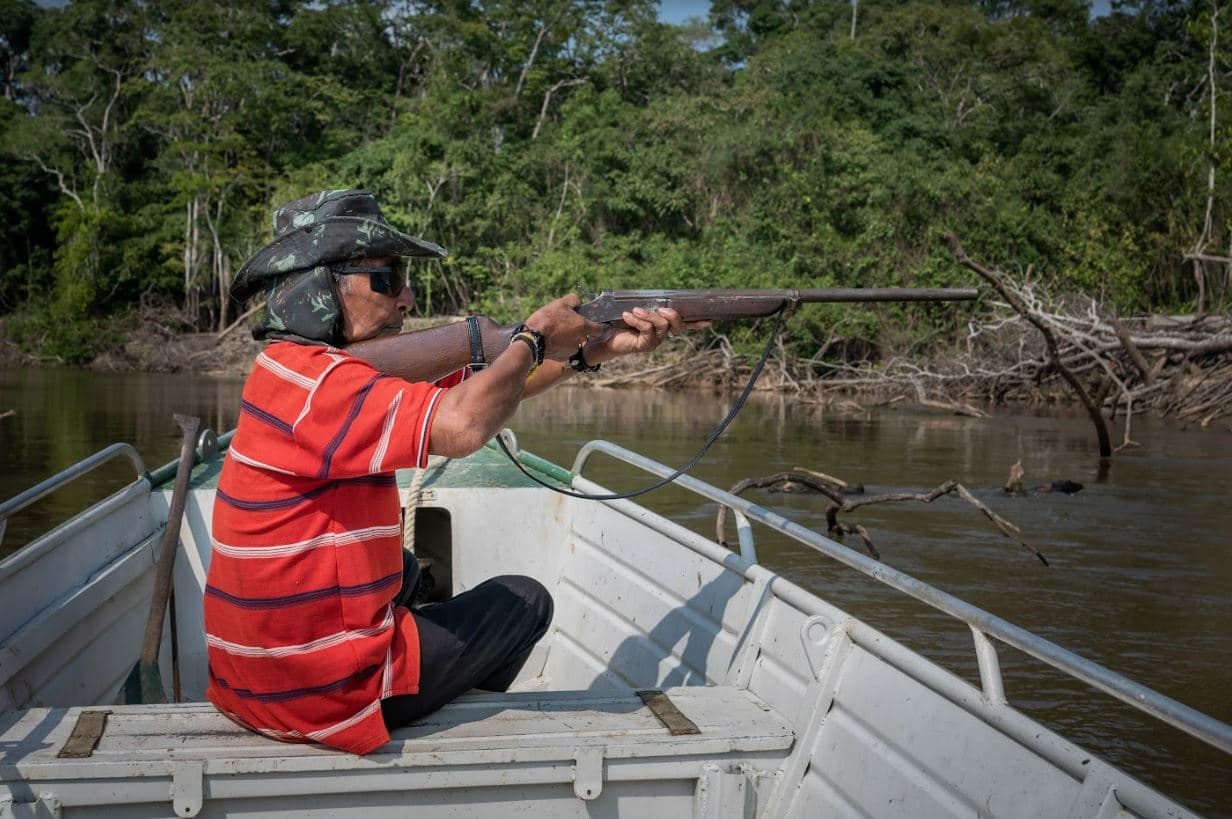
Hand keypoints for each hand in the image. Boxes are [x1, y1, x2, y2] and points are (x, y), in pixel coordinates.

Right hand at [524, 294, 604, 360]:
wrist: (531, 340)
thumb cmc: (547, 320)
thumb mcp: (561, 303)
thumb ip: (574, 300)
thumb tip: (579, 302)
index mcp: (583, 327)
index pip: (600, 329)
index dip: (597, 324)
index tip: (590, 320)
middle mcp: (580, 340)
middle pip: (584, 334)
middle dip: (577, 328)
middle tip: (565, 322)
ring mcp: (572, 350)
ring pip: (574, 341)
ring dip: (568, 337)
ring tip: (555, 331)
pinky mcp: (563, 357)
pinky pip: (564, 349)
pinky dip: (560, 345)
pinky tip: (550, 339)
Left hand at [586, 307, 709, 359]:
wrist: (604, 336)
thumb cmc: (619, 321)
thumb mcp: (635, 310)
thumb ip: (647, 305)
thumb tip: (652, 297)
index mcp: (662, 325)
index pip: (684, 324)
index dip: (697, 322)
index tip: (709, 319)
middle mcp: (662, 334)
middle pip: (678, 326)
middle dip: (673, 315)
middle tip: (662, 308)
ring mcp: (655, 341)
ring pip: (662, 326)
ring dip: (649, 316)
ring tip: (634, 311)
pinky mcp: (645, 346)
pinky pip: (648, 331)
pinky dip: (639, 320)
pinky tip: (627, 315)